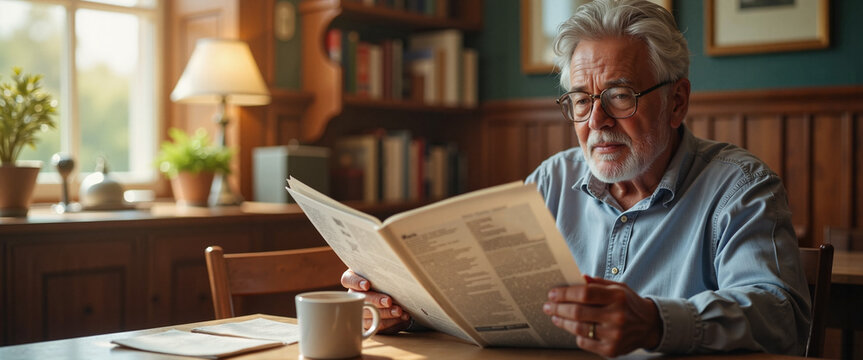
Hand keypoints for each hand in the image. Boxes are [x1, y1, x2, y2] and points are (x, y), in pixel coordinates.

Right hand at [341, 269, 411, 332]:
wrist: (388, 288)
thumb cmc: (381, 276)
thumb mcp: (380, 268)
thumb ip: (382, 267)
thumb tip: (393, 262)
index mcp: (352, 279)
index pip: (348, 280)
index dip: (356, 282)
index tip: (366, 285)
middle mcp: (353, 296)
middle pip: (362, 300)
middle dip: (376, 301)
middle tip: (389, 301)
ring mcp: (359, 311)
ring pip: (370, 316)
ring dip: (386, 314)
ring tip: (400, 312)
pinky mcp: (369, 324)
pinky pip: (378, 327)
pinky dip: (392, 323)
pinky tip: (402, 318)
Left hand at [543, 275, 661, 356]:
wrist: (649, 326)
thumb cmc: (629, 303)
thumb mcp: (618, 287)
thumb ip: (597, 283)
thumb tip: (577, 278)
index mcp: (617, 297)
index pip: (584, 294)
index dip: (564, 294)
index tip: (552, 293)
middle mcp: (616, 316)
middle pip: (577, 312)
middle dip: (558, 308)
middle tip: (547, 306)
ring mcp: (614, 335)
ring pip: (578, 328)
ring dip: (562, 322)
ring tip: (554, 316)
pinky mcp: (611, 350)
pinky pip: (584, 342)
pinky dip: (575, 335)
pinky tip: (571, 328)